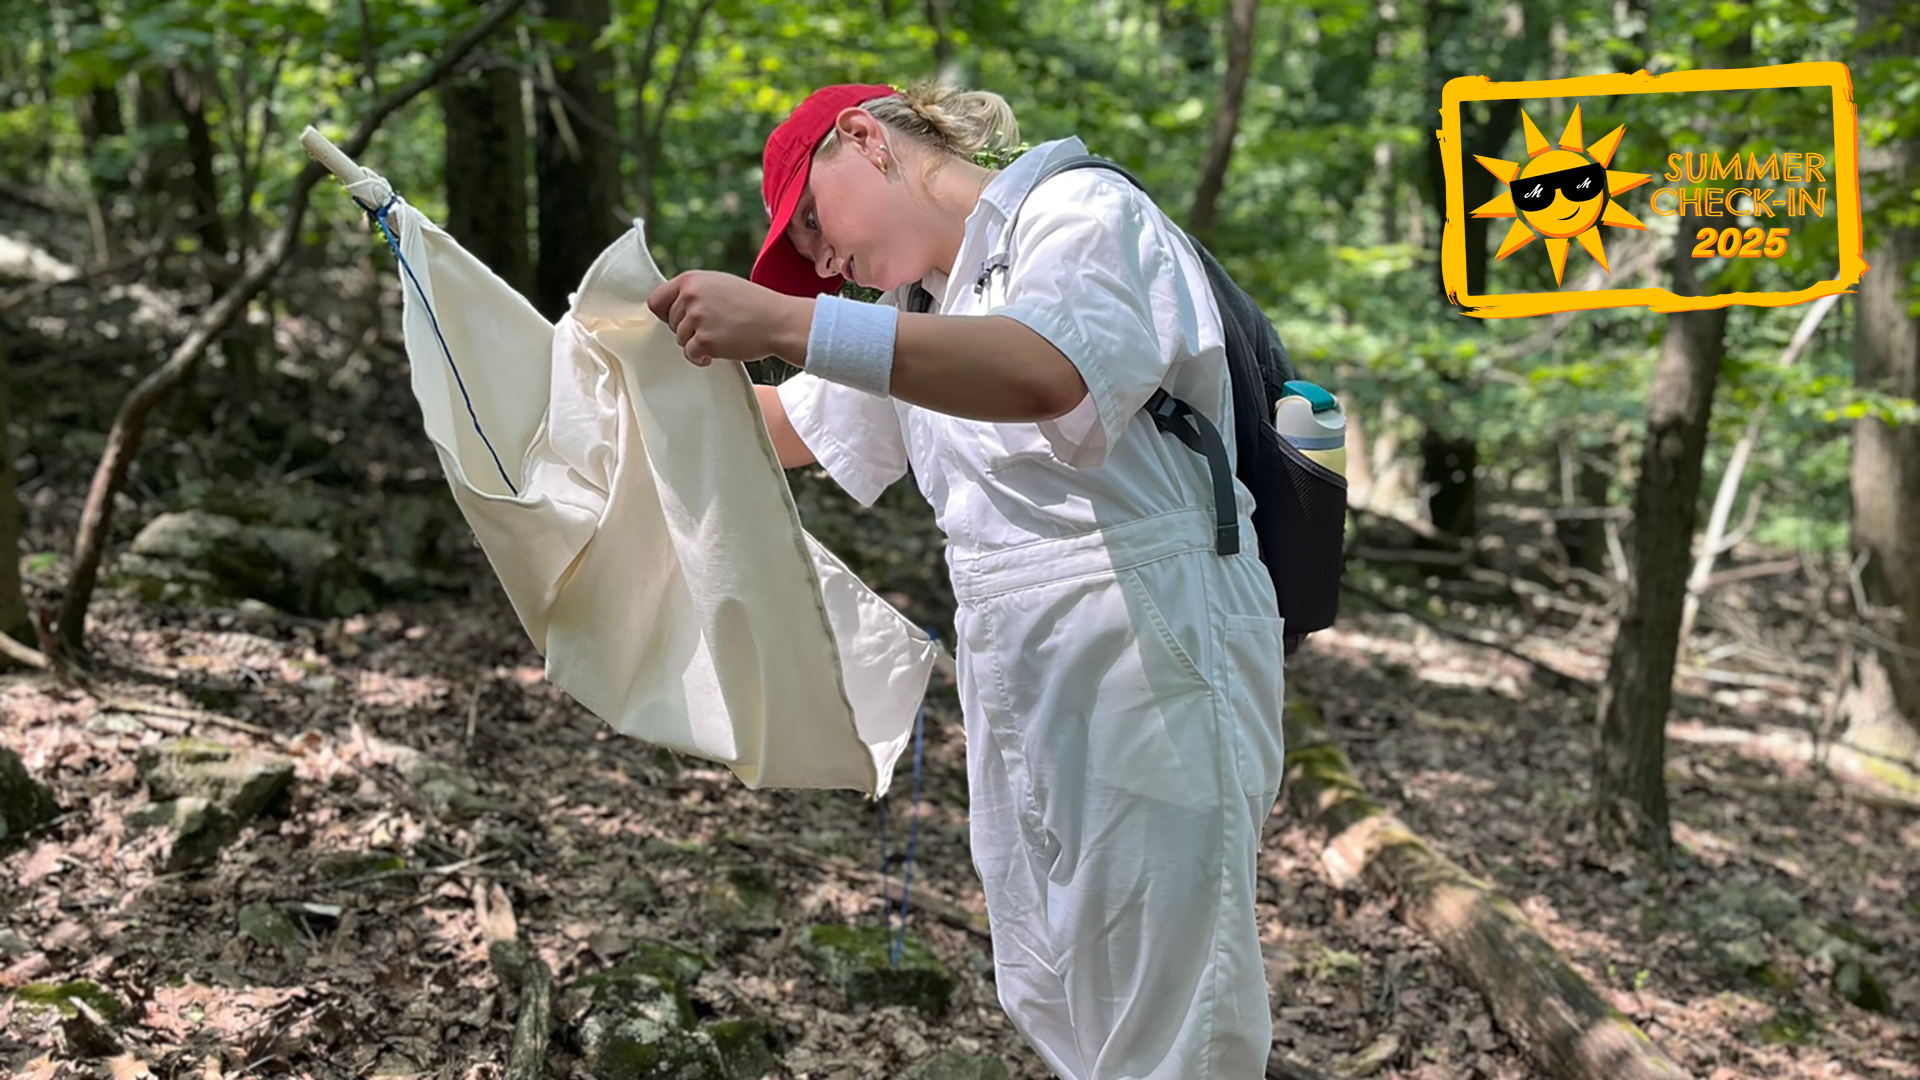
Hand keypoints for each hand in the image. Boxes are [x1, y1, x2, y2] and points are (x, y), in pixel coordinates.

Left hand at [646, 270, 809, 367]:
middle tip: (713, 327)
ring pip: (680, 339)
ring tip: (721, 335)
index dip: (666, 313)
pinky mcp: (704, 340)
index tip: (678, 320)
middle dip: (687, 329)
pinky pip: (690, 354)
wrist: (778, 321)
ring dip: (697, 342)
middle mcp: (690, 296)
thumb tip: (671, 306)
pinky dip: (701, 357)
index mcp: (691, 280)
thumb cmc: (753, 304)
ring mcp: (696, 318)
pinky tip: (719, 350)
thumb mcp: (720, 284)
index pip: (656, 300)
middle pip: (669, 323)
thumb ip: (695, 291)